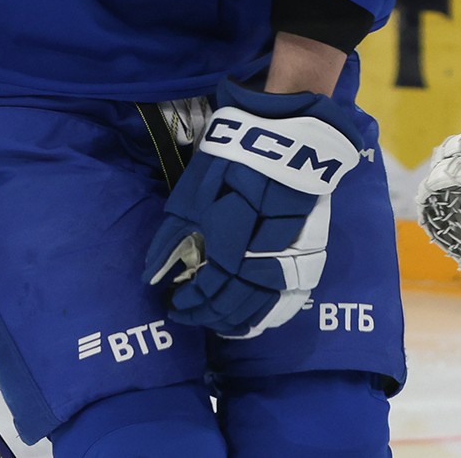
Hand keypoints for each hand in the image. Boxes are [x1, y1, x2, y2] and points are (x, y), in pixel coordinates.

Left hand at [144, 79, 366, 337]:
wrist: (284, 137)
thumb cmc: (230, 162)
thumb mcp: (192, 196)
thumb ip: (171, 239)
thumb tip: (151, 277)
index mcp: (230, 242)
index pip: (208, 290)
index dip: (189, 303)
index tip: (173, 305)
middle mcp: (261, 256)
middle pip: (235, 302)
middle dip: (208, 315)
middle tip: (189, 315)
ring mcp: (289, 255)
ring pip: (263, 304)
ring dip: (238, 320)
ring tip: (217, 324)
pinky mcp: (309, 250)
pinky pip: (290, 294)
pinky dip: (270, 313)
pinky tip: (255, 320)